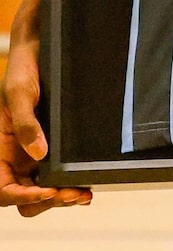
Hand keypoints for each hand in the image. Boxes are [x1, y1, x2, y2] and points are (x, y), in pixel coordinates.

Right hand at [4, 0, 88, 215]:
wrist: (44, 49)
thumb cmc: (25, 68)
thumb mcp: (21, 93)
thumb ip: (25, 124)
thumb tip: (38, 155)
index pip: (1, 188)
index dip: (22, 195)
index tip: (49, 191)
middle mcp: (14, 157)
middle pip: (22, 196)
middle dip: (46, 201)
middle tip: (75, 195)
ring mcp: (33, 156)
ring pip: (42, 192)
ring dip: (60, 198)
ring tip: (84, 195)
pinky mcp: (54, 150)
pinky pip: (58, 177)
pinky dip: (70, 186)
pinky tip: (87, 185)